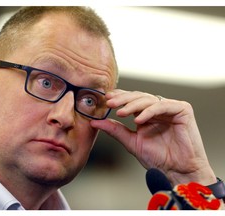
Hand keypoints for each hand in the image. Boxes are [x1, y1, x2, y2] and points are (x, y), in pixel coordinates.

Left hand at [91, 90, 215, 185]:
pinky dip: (149, 112)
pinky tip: (138, 119)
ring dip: (133, 105)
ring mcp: (170, 108)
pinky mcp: (182, 109)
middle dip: (123, 99)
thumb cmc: (158, 158)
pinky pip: (162, 106)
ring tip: (120, 113)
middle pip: (138, 97)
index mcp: (147, 114)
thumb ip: (115, 130)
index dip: (119, 97)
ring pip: (148, 99)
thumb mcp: (132, 142)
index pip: (131, 100)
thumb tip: (95, 122)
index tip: (106, 99)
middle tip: (110, 103)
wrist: (178, 171)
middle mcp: (158, 109)